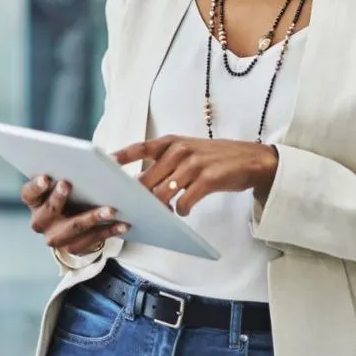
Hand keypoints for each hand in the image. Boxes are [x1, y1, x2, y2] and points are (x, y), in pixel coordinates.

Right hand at [20, 175, 129, 255]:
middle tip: (67, 184)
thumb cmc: (70, 194)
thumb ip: (72, 170)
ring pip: (72, 228)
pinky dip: (109, 230)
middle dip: (58, 199)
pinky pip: (91, 240)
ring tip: (111, 209)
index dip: (35, 186)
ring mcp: (55, 237)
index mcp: (35, 201)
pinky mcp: (72, 247)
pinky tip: (123, 224)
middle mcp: (40, 221)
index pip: (29, 193)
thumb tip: (103, 158)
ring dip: (92, 217)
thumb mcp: (64, 182)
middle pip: (47, 212)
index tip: (46, 177)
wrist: (71, 224)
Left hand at [113, 136, 278, 215]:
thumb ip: (164, 163)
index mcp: (172, 142)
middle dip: (138, 197)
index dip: (121, 157)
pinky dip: (180, 211)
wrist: (251, 159)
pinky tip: (183, 211)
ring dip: (159, 208)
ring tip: (163, 213)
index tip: (104, 165)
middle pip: (147, 178)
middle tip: (132, 209)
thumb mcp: (187, 151)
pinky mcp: (207, 180)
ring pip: (162, 193)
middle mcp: (180, 150)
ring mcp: (193, 164)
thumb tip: (138, 181)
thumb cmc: (215, 157)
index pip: (140, 148)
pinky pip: (184, 202)